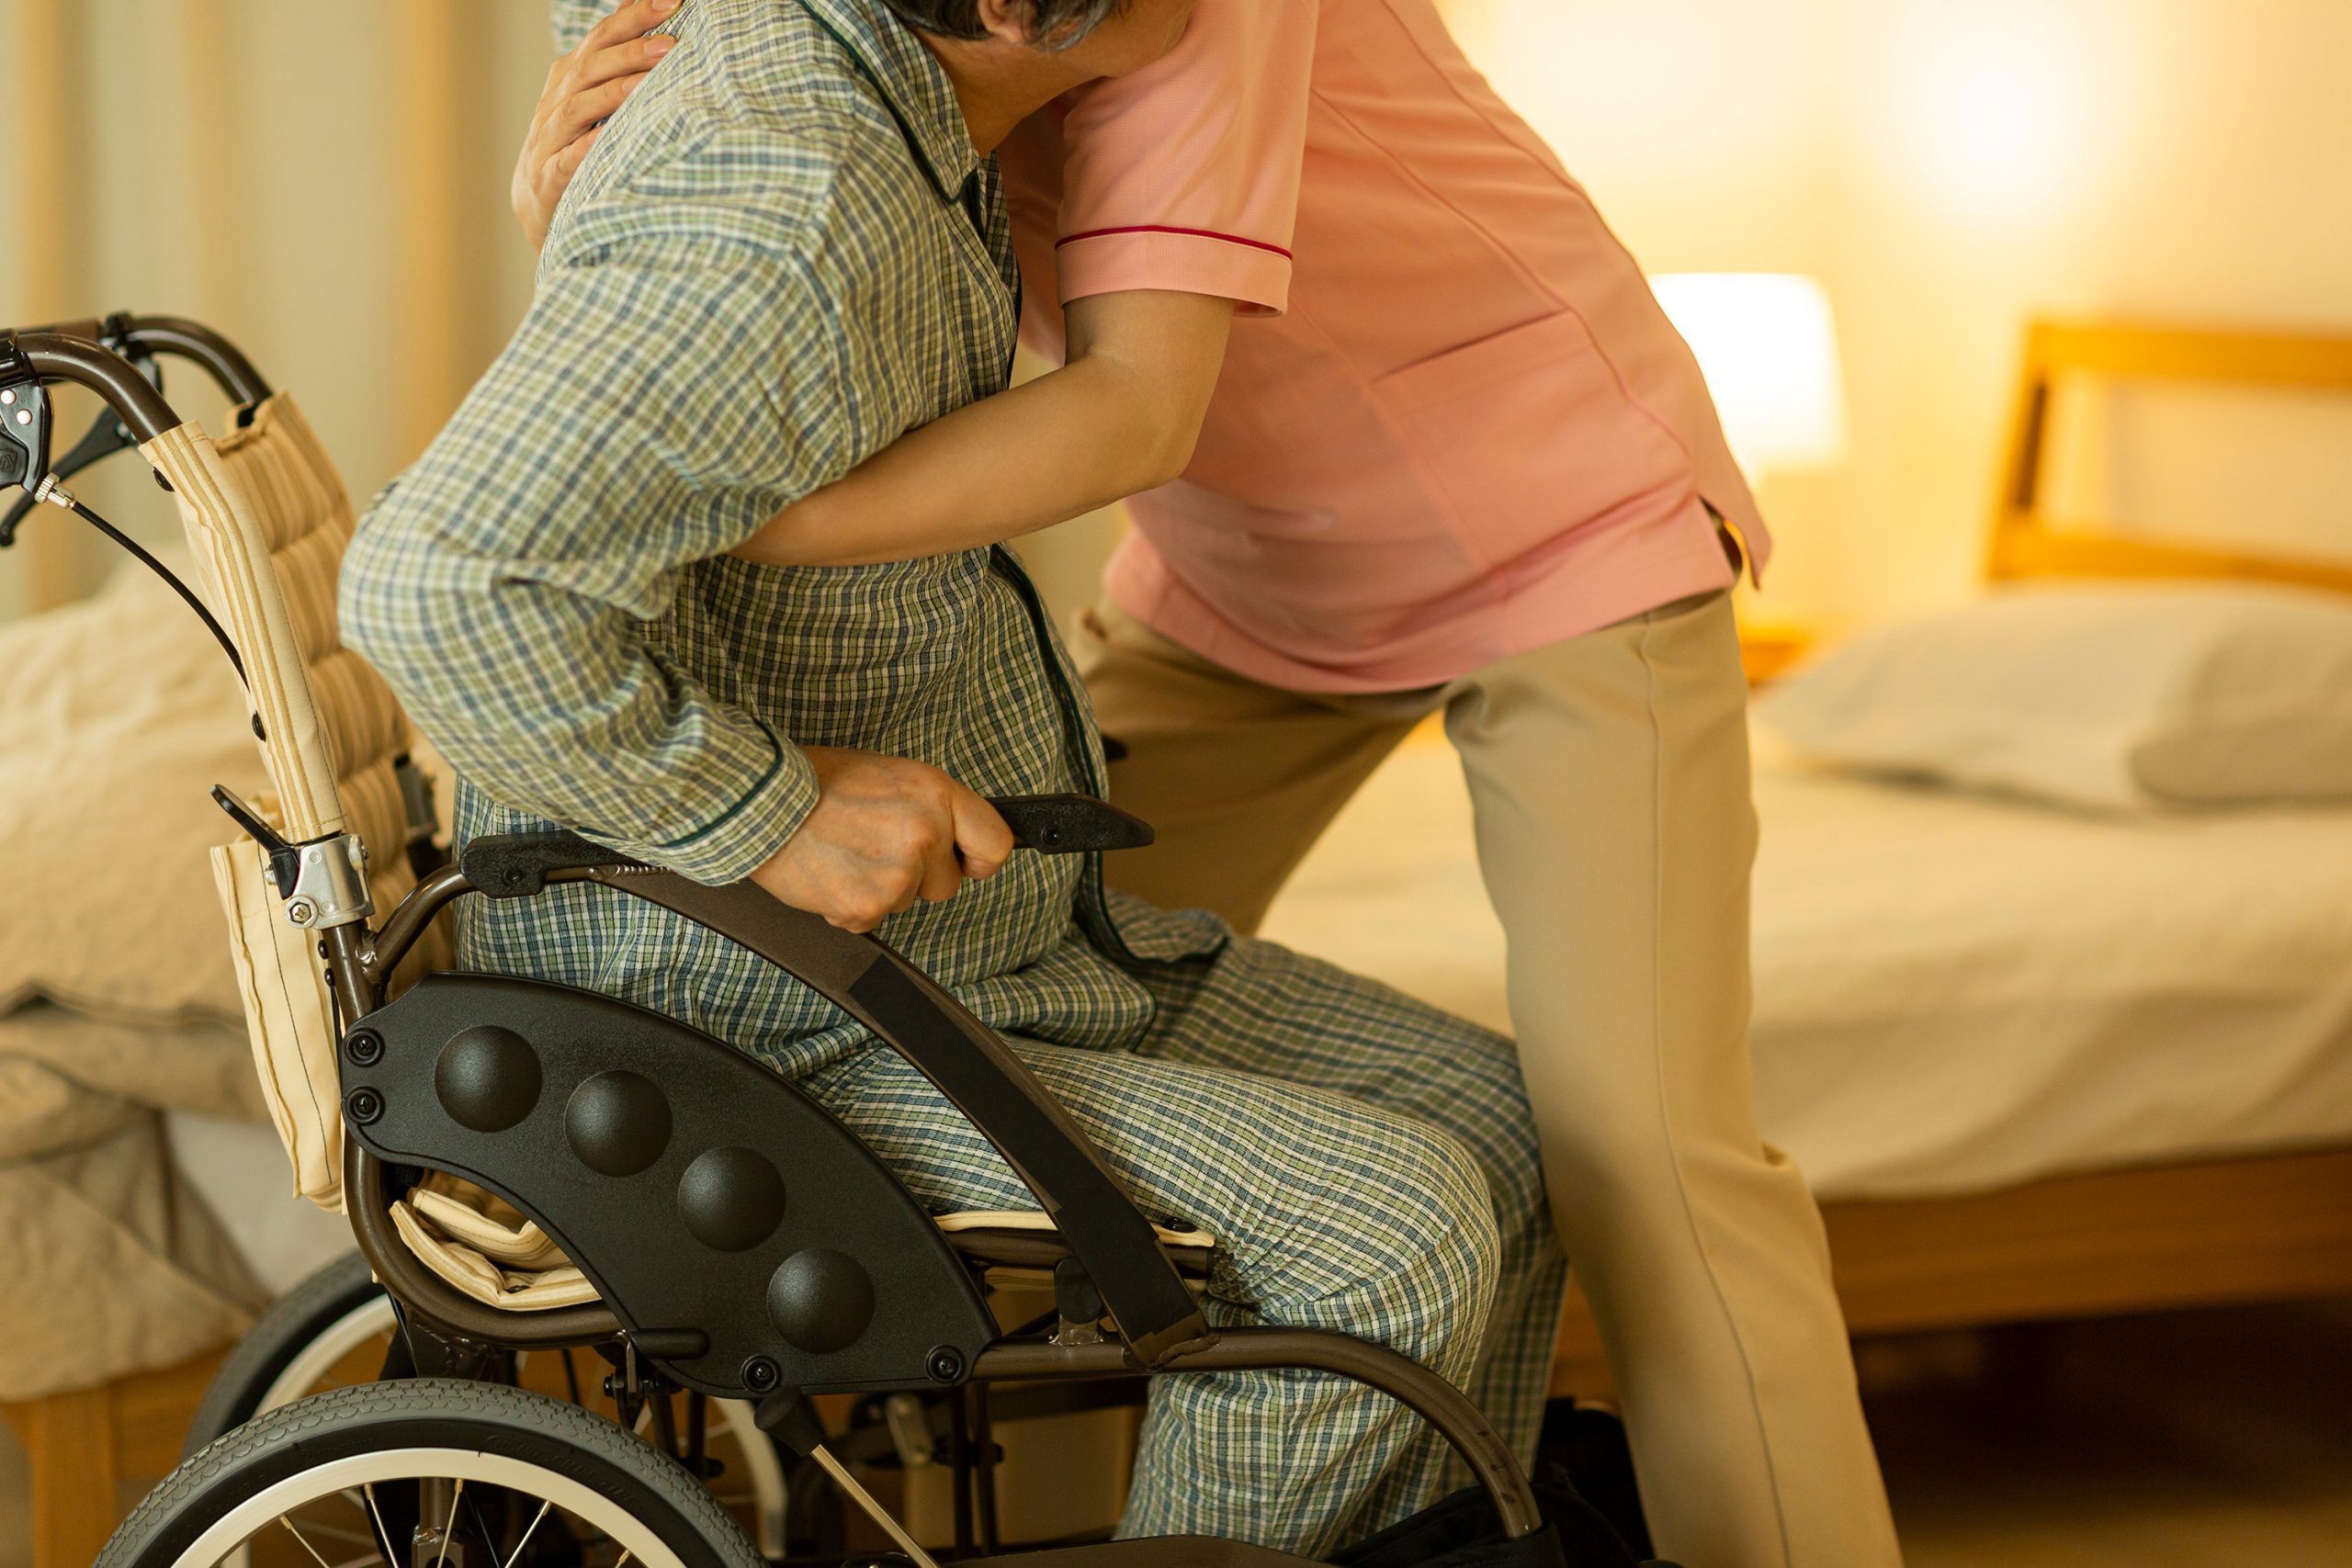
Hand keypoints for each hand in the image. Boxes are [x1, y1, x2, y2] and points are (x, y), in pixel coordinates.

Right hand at [511, 0, 680, 251]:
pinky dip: (587, 149)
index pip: (600, 40)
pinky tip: (608, 141)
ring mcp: (550, 141)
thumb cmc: (576, 144)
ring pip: (578, 110)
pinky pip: (568, 161)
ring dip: (612, 94)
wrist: (539, 205)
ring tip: (647, 83)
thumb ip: (616, 65)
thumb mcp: (593, 100)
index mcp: (570, 80)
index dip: (632, 18)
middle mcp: (557, 103)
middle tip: (670, 42)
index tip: (670, 0)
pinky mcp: (550, 179)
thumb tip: (646, 16)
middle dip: (629, 52)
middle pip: (590, 68)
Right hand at [750, 748, 1014, 932]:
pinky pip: (872, 918)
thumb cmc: (820, 782)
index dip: (979, 859)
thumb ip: (933, 808)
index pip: (995, 845)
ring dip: (881, 887)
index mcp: (936, 794)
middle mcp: (924, 833)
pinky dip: (851, 905)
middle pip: (947, 885)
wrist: (760, 800)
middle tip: (875, 846)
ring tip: (846, 852)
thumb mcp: (894, 775)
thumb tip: (959, 841)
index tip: (966, 862)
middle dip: (918, 876)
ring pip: (907, 901)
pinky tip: (832, 873)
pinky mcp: (866, 906)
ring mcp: (897, 874)